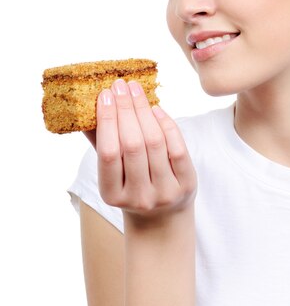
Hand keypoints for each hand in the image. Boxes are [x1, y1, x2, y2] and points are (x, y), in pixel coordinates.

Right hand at [86, 79, 196, 222]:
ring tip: (136, 92)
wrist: (161, 219)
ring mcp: (165, 192)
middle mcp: (139, 197)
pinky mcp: (186, 185)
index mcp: (113, 195)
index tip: (104, 95)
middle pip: (133, 145)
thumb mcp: (112, 173)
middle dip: (126, 110)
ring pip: (155, 143)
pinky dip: (166, 124)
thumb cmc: (131, 186)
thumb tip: (87, 105)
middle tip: (120, 85)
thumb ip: (100, 143)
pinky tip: (156, 110)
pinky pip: (177, 148)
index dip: (106, 121)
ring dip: (144, 111)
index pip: (108, 153)